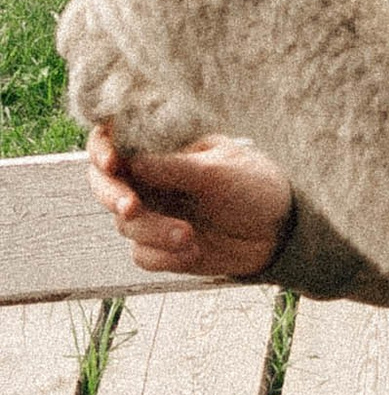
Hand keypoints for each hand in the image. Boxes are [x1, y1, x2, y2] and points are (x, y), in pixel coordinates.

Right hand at [86, 126, 294, 281]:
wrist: (281, 233)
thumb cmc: (256, 186)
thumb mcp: (218, 171)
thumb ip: (174, 166)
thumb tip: (129, 158)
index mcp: (165, 149)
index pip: (117, 139)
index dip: (102, 147)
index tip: (111, 162)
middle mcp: (153, 180)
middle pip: (106, 184)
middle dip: (112, 196)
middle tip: (131, 208)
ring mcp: (155, 213)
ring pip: (125, 224)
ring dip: (152, 232)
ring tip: (189, 237)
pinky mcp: (161, 246)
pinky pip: (142, 254)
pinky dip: (163, 256)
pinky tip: (194, 250)